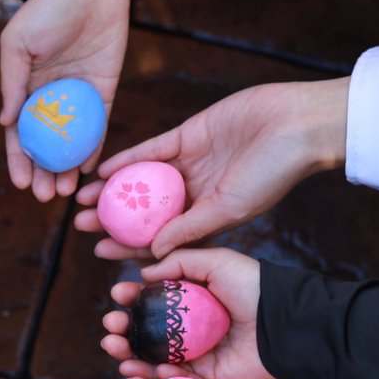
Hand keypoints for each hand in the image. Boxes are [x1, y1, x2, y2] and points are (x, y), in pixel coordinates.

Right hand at [0, 0, 129, 201]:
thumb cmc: (47, 9)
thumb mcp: (18, 44)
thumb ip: (11, 83)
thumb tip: (4, 124)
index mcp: (24, 87)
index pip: (18, 134)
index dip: (17, 160)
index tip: (19, 184)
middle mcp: (50, 98)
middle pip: (45, 145)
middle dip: (43, 173)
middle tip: (44, 197)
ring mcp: (77, 98)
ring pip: (71, 142)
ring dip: (66, 168)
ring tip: (64, 191)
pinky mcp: (104, 92)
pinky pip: (98, 127)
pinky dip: (93, 149)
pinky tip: (88, 170)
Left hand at [74, 78, 348, 258]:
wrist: (297, 124)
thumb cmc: (273, 173)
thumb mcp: (229, 208)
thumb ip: (190, 229)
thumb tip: (152, 253)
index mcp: (207, 217)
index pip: (160, 237)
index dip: (130, 246)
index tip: (102, 254)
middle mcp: (195, 192)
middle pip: (144, 210)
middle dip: (113, 219)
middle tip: (81, 226)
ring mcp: (191, 163)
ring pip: (143, 181)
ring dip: (114, 190)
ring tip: (83, 200)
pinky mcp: (189, 134)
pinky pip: (151, 150)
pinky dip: (127, 159)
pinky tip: (102, 169)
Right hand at [102, 247, 271, 378]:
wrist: (281, 323)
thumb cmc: (254, 288)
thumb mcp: (217, 261)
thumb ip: (180, 260)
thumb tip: (144, 272)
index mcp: (192, 298)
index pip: (153, 297)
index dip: (132, 296)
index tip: (118, 295)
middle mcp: (190, 326)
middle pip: (146, 328)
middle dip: (123, 326)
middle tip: (110, 325)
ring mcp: (195, 352)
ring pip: (151, 355)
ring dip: (127, 351)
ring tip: (113, 346)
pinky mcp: (203, 376)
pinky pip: (170, 377)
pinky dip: (150, 373)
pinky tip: (136, 366)